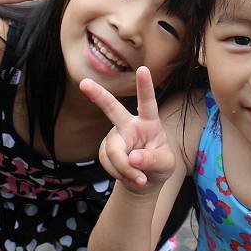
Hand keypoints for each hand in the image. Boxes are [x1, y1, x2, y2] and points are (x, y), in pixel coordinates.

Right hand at [79, 67, 176, 194]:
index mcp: (149, 122)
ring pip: (113, 151)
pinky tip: (128, 176)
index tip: (143, 69)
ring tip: (139, 179)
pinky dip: (119, 173)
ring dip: (125, 169)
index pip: (147, 102)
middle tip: (84, 83)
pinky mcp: (105, 150)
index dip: (145, 86)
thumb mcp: (166, 164)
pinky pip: (108, 163)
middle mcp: (129, 125)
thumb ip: (152, 160)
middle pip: (112, 109)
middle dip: (98, 95)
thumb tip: (132, 158)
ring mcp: (114, 137)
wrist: (144, 181)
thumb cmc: (159, 165)